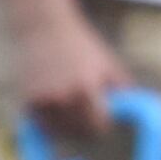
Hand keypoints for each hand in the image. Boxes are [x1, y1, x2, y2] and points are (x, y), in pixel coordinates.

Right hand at [14, 8, 133, 145]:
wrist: (44, 28)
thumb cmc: (81, 46)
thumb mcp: (107, 64)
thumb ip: (122, 89)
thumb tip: (132, 112)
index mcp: (87, 88)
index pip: (99, 125)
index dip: (104, 126)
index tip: (105, 123)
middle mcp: (63, 97)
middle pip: (79, 131)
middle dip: (87, 129)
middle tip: (90, 121)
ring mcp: (44, 100)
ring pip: (59, 131)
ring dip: (68, 129)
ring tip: (75, 116)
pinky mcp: (28, 100)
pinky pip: (42, 125)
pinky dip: (50, 124)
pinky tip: (58, 113)